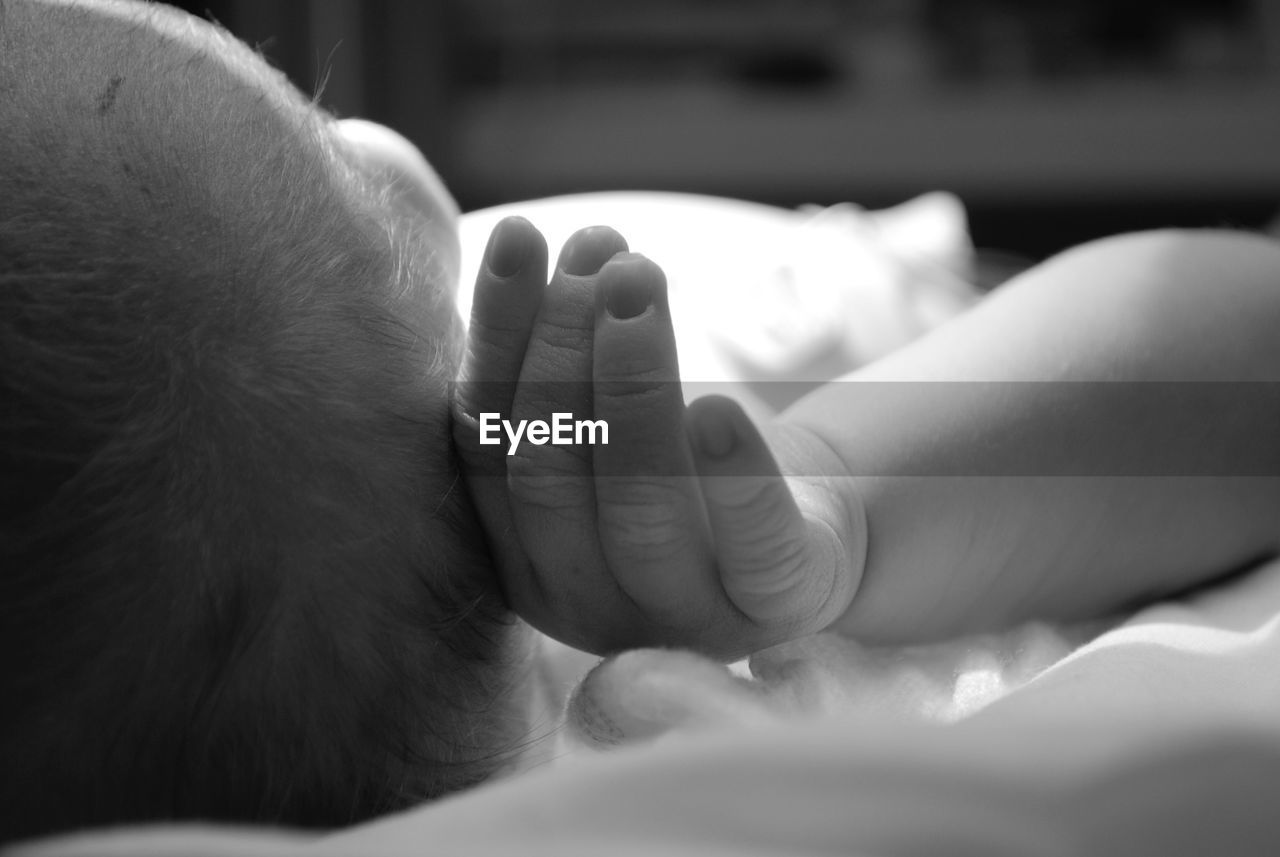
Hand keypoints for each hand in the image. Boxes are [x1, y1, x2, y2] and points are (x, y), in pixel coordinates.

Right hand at [451, 217, 864, 659]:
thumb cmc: (678, 473)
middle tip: (603, 257)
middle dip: (567, 349)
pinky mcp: (773, 606)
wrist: (797, 543)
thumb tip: (514, 247)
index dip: (500, 335)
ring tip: (641, 282)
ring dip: (634, 386)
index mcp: (522, 563)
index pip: (486, 444)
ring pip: (639, 507)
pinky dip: (735, 476)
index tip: (521, 236)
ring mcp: (682, 616)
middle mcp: (587, 606)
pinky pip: (754, 547)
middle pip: (551, 475)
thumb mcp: (600, 433)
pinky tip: (718, 406)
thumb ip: (544, 380)